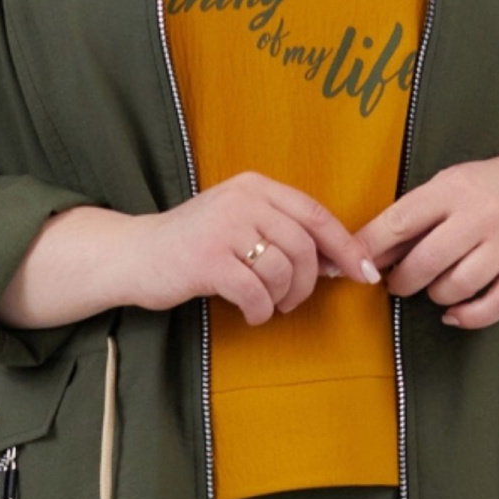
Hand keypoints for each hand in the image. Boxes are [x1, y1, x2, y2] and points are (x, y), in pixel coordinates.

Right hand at [129, 171, 381, 326]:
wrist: (134, 254)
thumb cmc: (193, 243)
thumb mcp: (238, 221)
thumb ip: (281, 231)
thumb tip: (338, 261)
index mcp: (254, 186)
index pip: (315, 214)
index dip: (346, 247)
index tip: (364, 273)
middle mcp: (242, 200)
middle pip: (304, 246)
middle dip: (307, 283)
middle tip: (293, 300)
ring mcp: (223, 228)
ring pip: (282, 271)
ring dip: (282, 298)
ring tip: (267, 304)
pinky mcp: (208, 261)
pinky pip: (256, 293)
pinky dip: (260, 311)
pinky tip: (250, 312)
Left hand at [353, 152, 498, 327]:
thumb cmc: (481, 194)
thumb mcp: (444, 190)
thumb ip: (407, 221)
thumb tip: (358, 258)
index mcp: (454, 188)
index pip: (401, 221)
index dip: (370, 248)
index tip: (355, 267)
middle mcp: (484, 213)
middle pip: (427, 261)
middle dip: (403, 280)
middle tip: (398, 283)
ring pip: (457, 286)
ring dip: (436, 296)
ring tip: (434, 287)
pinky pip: (493, 307)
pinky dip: (467, 317)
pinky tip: (454, 313)